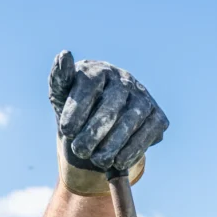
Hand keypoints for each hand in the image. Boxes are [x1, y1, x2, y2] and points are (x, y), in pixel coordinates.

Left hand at [48, 51, 167, 192]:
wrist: (100, 131)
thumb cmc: (78, 110)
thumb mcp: (62, 97)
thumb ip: (59, 78)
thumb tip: (64, 54)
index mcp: (99, 70)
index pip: (90, 85)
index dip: (77, 108)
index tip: (66, 131)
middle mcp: (124, 80)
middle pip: (111, 105)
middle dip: (94, 131)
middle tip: (79, 150)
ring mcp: (143, 97)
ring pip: (131, 120)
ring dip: (113, 143)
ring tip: (97, 161)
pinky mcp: (157, 117)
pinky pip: (147, 133)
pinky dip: (133, 150)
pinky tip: (118, 162)